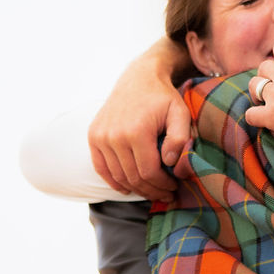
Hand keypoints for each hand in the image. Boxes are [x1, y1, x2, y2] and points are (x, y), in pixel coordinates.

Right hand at [88, 40, 191, 200]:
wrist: (139, 78)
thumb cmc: (163, 98)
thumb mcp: (180, 112)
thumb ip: (179, 138)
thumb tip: (170, 163)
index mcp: (137, 131)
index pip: (148, 172)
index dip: (162, 185)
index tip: (174, 188)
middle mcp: (114, 136)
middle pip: (133, 177)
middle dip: (151, 190)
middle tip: (165, 194)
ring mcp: (100, 136)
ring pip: (118, 176)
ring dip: (135, 189)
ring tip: (152, 191)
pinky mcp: (93, 136)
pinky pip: (101, 167)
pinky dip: (114, 181)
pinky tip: (127, 188)